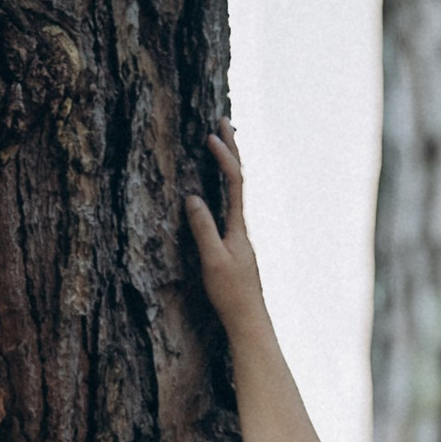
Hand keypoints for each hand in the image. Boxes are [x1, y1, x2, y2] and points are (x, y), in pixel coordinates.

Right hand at [183, 124, 266, 339]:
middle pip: (239, 179)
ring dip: (230, 164)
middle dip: (231, 149)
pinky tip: (221, 188)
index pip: (234, 182)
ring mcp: (240, 234)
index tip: (211, 136)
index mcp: (238, 225)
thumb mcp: (212, 260)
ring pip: (237, 190)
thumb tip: (192, 197)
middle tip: (223, 122)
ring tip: (224, 143)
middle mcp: (242, 225)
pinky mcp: (235, 245)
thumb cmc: (230, 293)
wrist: (248, 319)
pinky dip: (226, 186)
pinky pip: (231, 204)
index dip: (224, 157)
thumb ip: (202, 228)